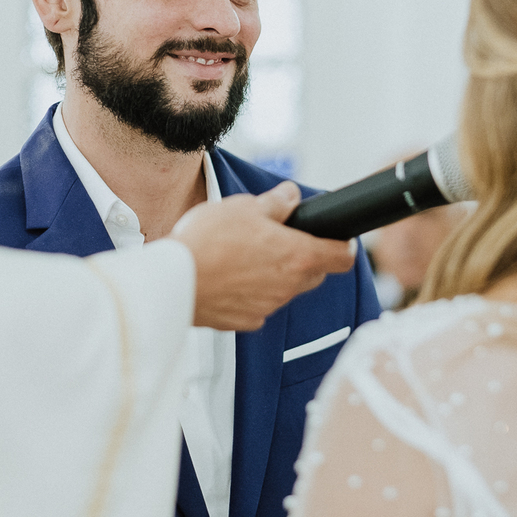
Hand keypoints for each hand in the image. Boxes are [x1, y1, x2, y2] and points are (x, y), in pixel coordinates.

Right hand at [170, 181, 357, 330]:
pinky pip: (259, 303)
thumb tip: (291, 195)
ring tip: (243, 255)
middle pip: (313, 273)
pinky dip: (251, 292)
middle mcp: (288, 286)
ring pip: (285, 288)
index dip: (344, 245)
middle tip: (277, 239)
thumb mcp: (244, 207)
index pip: (342, 258)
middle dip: (303, 257)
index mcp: (297, 256)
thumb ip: (276, 203)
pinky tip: (229, 277)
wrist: (172, 282)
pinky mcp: (246, 320)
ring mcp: (268, 307)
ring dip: (274, 274)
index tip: (338, 238)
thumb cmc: (208, 243)